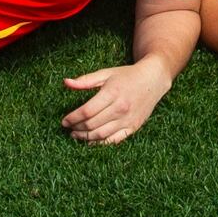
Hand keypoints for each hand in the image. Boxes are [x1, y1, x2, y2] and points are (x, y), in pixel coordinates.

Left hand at [58, 55, 175, 144]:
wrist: (153, 79)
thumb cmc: (127, 75)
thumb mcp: (106, 73)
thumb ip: (86, 80)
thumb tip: (66, 83)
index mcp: (112, 93)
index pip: (87, 111)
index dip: (73, 118)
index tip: (64, 121)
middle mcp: (120, 108)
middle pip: (92, 124)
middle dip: (77, 128)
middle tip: (68, 128)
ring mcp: (128, 120)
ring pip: (101, 135)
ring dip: (85, 138)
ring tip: (76, 135)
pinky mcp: (133, 127)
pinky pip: (114, 140)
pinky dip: (100, 143)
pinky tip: (91, 141)